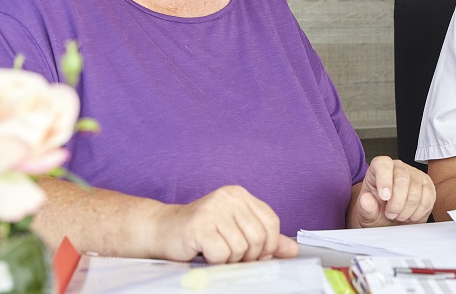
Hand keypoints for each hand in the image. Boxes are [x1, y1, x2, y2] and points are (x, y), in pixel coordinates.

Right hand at [154, 185, 298, 263]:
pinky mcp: (200, 225)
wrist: (162, 230)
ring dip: (230, 260)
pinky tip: (204, 252)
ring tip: (216, 252)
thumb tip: (293, 250)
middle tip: (232, 257)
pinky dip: (215, 261)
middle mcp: (228, 197)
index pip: (271, 221)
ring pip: (240, 248)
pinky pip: (222, 254)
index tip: (257, 255)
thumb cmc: (201, 232)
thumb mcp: (236, 231)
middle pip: (258, 237)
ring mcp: (213, 209)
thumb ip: (265, 239)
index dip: (269, 245)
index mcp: (240, 195)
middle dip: (249, 256)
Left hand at [349, 156, 435, 227]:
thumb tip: (366, 200)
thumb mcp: (366, 214)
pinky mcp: (428, 186)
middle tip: (390, 214)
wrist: (391, 221)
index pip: (383, 165)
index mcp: (379, 168)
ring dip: (407, 210)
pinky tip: (410, 215)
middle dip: (396, 203)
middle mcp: (398, 167)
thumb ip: (365, 207)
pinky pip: (428, 199)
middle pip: (402, 179)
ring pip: (416, 191)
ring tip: (399, 215)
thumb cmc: (377, 213)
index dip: (384, 180)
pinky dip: (419, 213)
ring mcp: (415, 175)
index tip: (384, 198)